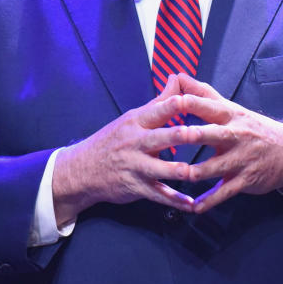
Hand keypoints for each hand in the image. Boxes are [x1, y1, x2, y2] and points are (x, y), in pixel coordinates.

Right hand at [52, 75, 199, 224]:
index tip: (191, 100)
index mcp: (136, 122)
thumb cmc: (113, 140)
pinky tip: (191, 204)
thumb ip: (159, 102)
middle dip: (180, 136)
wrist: (82, 170)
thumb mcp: (132, 118)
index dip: (174, 104)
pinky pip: (159, 195)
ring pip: (160, 169)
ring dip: (178, 171)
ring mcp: (136, 166)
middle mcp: (136, 143)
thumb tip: (177, 79)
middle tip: (199, 133)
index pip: (157, 110)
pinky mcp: (137, 187)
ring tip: (195, 173)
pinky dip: (175, 201)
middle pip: (160, 137)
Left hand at [175, 74, 282, 213]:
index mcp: (230, 116)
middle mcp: (235, 135)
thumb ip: (202, 94)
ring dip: (194, 173)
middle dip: (194, 135)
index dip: (190, 103)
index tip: (171, 101)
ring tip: (175, 175)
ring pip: (214, 167)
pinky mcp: (244, 180)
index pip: (208, 106)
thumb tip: (176, 74)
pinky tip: (193, 207)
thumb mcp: (231, 108)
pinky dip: (208, 201)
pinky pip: (223, 192)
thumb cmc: (251, 127)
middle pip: (212, 133)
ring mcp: (240, 159)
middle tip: (173, 136)